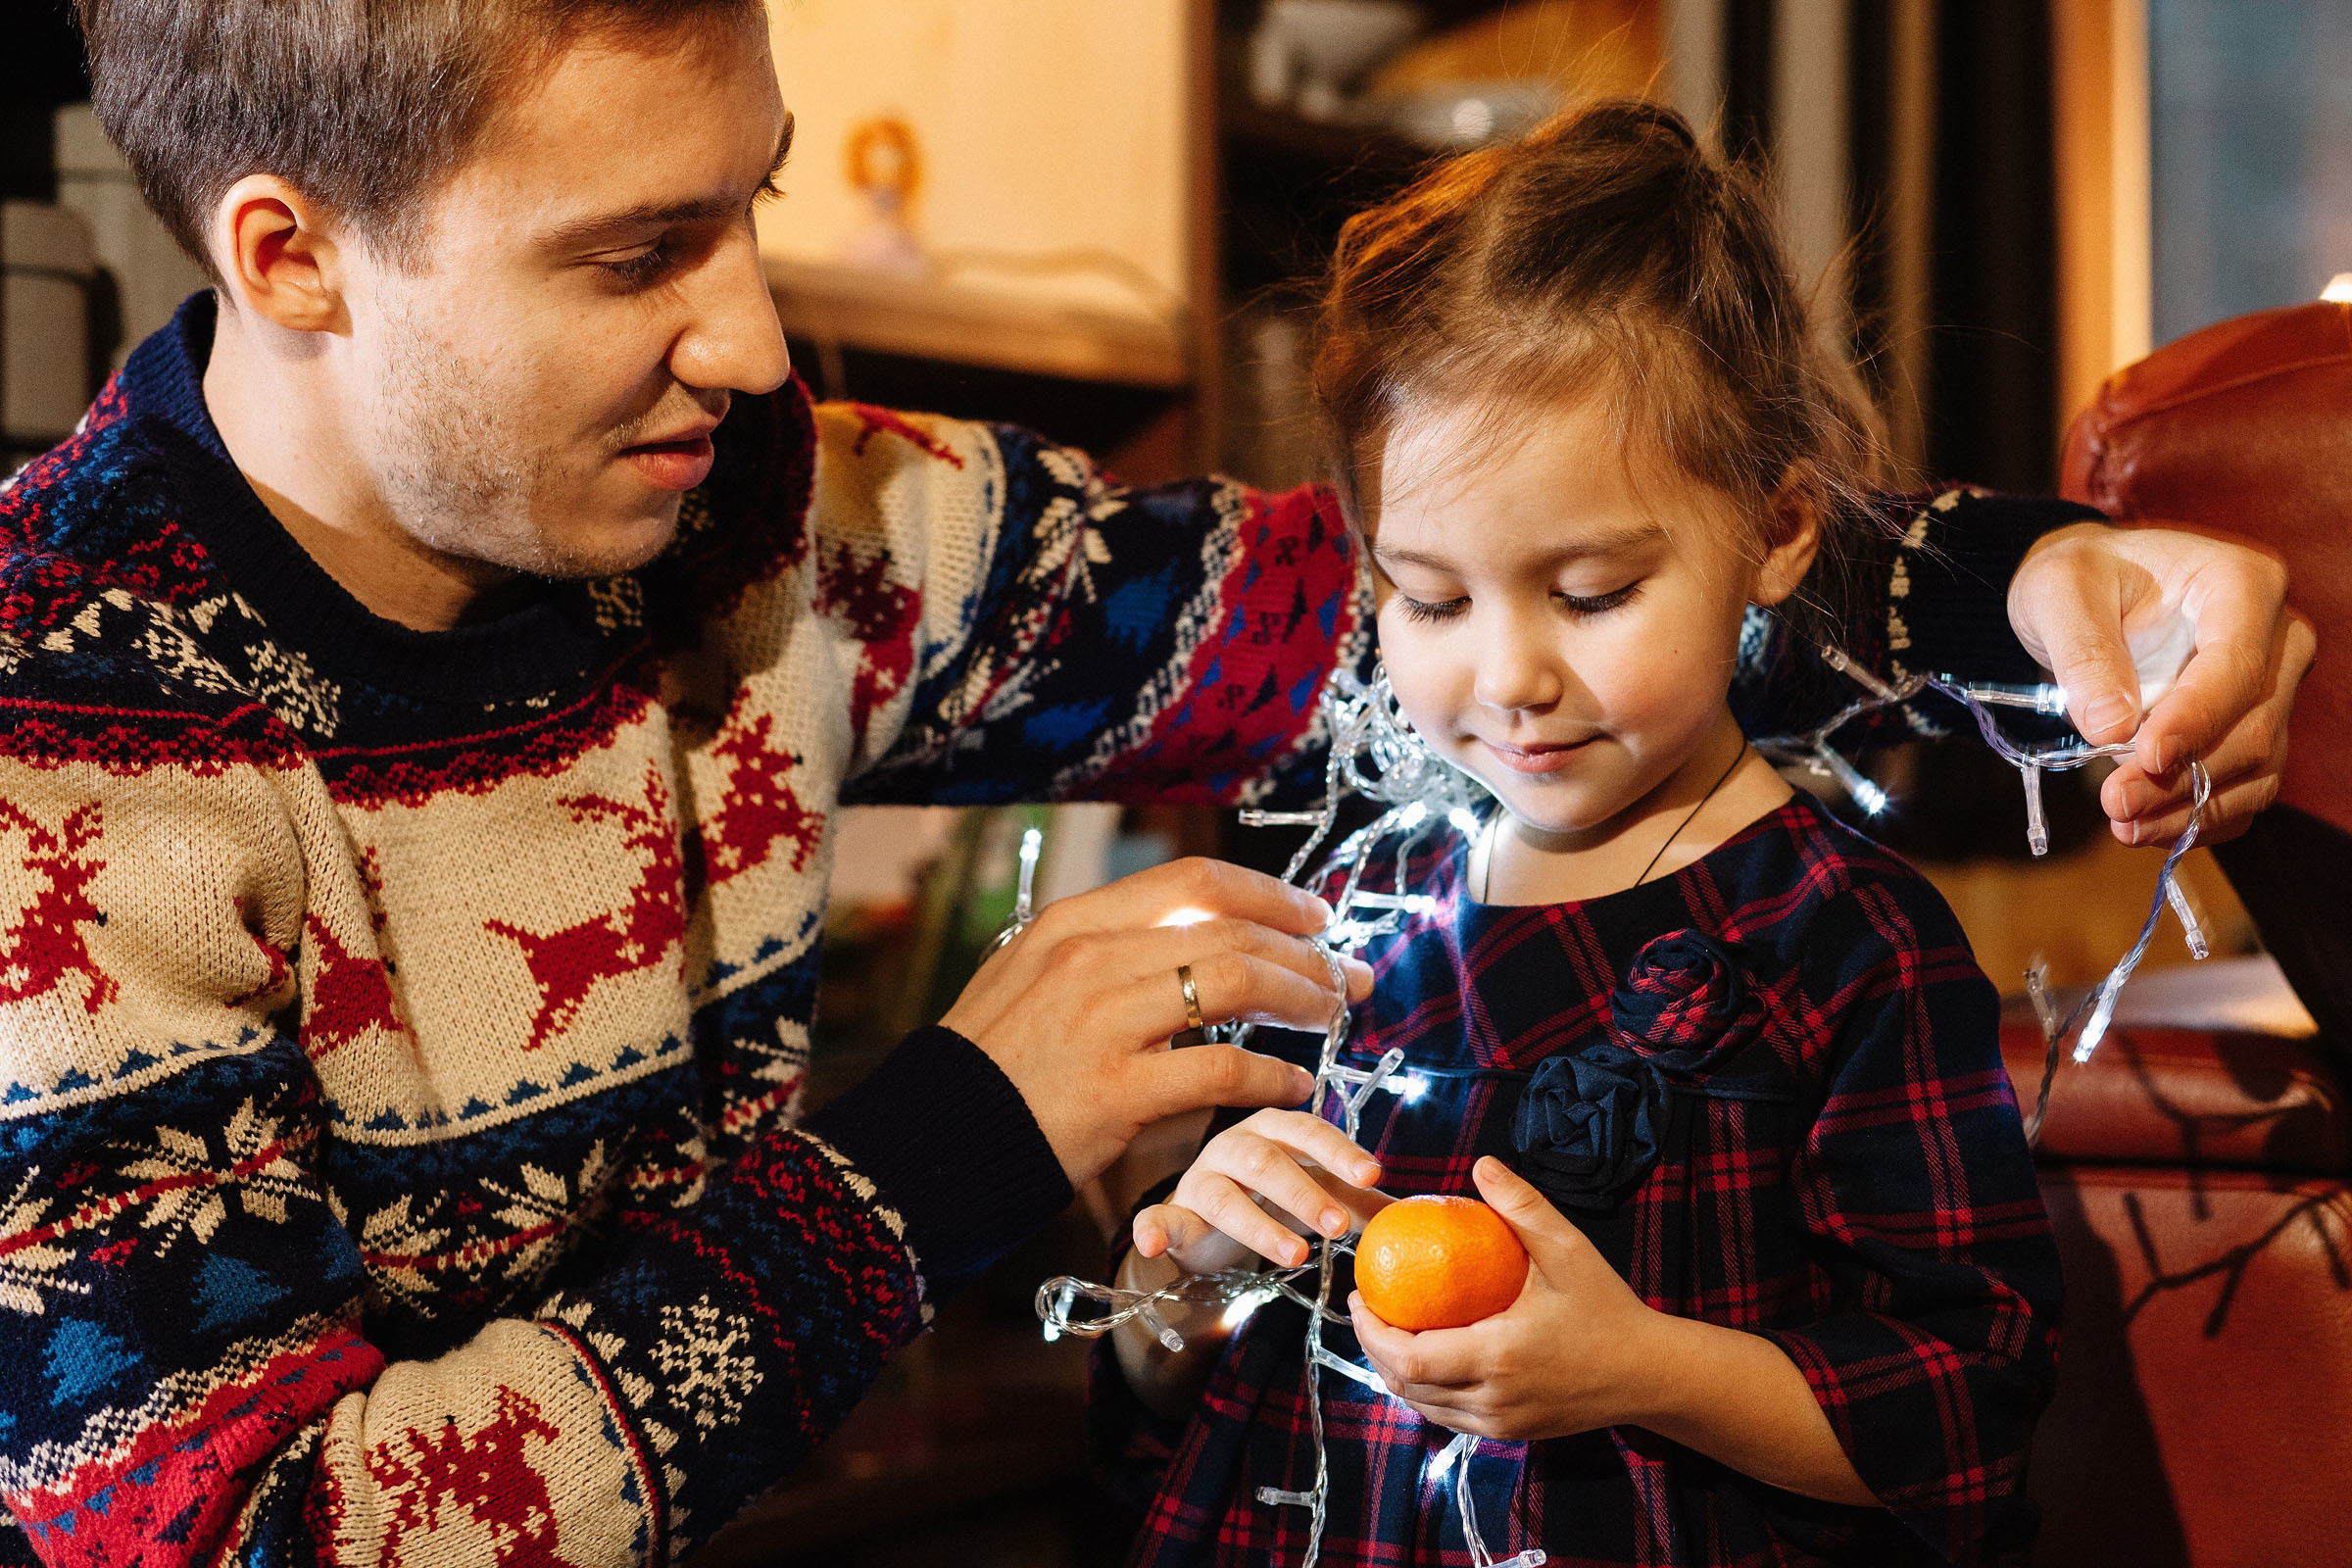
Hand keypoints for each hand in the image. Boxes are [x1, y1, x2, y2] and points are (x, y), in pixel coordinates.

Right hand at [940, 857, 1372, 1186]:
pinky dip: (1275, 1077)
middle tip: (1347, 976)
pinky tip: (1295, 1087)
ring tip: (1331, 1020)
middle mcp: (1091, 958)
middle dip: (1307, 952)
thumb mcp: (1033, 975)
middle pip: (1232, 930)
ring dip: (1302, 1001)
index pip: (1196, 883)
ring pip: (1239, 985)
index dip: (1272, 895)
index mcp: (1074, 921)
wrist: (934, 1139)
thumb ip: (1107, 947)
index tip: (1317, 916)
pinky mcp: (1117, 1091)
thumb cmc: (993, 1063)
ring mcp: (1103, 1022)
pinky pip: (1225, 1070)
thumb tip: (1192, 930)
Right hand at [1135, 1109, 1388, 1274]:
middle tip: (1340, 1227)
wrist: (1209, 1226)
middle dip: (1306, 1193)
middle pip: (1267, 1160)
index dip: (1339, 1151)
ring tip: (1295, 1257)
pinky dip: (1153, 1229)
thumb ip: (1359, 1201)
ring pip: (1225, 1196)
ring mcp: (1200, 1179)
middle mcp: (1233, 1145)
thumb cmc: (1271, 1199)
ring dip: (1259, 1226)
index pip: (1308, 1131)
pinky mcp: (1173, 1214)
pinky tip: (1154, 1246)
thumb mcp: (1317, 1195)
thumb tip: (1416, 1214)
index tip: (1373, 1175)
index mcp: (1273, 1130)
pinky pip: (1157, 1219)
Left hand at [1349, 1157, 1663, 1441]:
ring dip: (1396, 1372)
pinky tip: (1424, 1355)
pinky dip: (1426, 1390)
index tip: (1361, 1294)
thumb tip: (1481, 1163)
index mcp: (1500, 1356)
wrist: (1650, 1374)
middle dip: (1373, 1348)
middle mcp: (1494, 1399)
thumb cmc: (1608, 1310)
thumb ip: (1522, 1205)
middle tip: (1367, 1306)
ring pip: (1423, 1406)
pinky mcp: (1510, 1433)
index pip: (1410, 1358)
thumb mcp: (1568, 1249)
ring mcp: (1501, 1423)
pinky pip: (1449, 1415)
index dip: (1372, 1332)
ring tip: (1388, 1328)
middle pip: (1406, 1385)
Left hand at [2010, 522, 2314, 845]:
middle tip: (2115, 804)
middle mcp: (2276, 637)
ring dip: (2192, 807)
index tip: (2145, 757)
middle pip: (2252, 725)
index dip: (2195, 719)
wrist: (2086, 597)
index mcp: (2241, 584)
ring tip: (2124, 825)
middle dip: (2184, 775)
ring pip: (2255, 766)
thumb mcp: (2058, 592)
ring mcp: (2272, 689)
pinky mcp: (2252, 730)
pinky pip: (2246, 788)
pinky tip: (2149, 829)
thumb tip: (2113, 728)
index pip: (2235, 665)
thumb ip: (2084, 651)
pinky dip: (2202, 816)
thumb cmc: (2079, 579)